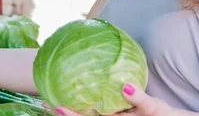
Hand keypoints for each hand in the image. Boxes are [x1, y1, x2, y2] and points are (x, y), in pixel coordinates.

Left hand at [44, 83, 173, 115]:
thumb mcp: (154, 108)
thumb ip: (140, 99)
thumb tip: (126, 86)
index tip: (58, 107)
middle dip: (65, 113)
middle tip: (45, 101)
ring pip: (88, 115)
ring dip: (72, 109)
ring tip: (53, 98)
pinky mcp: (116, 113)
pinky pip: (98, 109)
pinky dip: (86, 103)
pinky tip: (79, 93)